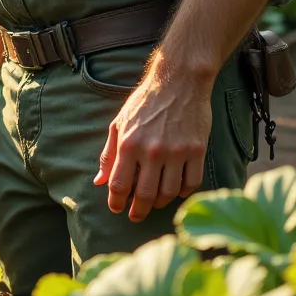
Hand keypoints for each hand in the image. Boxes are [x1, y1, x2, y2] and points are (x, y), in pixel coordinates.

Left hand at [93, 60, 212, 221]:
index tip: (116, 208)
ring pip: (168, 194)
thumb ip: (109, 153)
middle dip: (137, 211)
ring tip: (154, 203)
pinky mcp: (197, 150)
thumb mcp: (119, 123)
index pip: (119, 185)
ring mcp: (177, 152)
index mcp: (129, 144)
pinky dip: (182, 192)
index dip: (116, 202)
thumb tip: (98, 181)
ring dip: (159, 203)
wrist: (179, 80)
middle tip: (135, 215)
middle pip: (144, 195)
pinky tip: (175, 190)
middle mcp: (152, 150)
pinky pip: (191, 184)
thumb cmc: (145, 102)